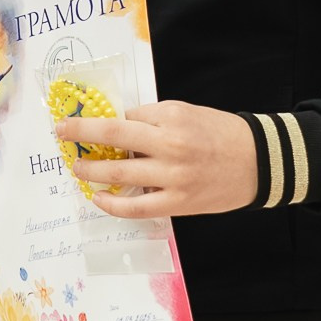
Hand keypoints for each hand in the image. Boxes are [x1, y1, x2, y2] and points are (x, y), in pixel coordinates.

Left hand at [55, 101, 257, 218]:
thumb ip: (154, 119)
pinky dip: (112, 204)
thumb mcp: (187, 113)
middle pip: (112, 138)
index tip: (80, 119)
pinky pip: (136, 207)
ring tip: (78, 167)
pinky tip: (99, 198)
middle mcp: (169, 146)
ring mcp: (172, 177)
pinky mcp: (176, 202)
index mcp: (171, 118)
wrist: (259, 162)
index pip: (125, 117)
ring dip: (90, 170)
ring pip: (117, 175)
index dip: (100, 119)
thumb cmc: (221, 134)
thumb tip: (118, 127)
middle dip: (80, 135)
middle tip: (61, 134)